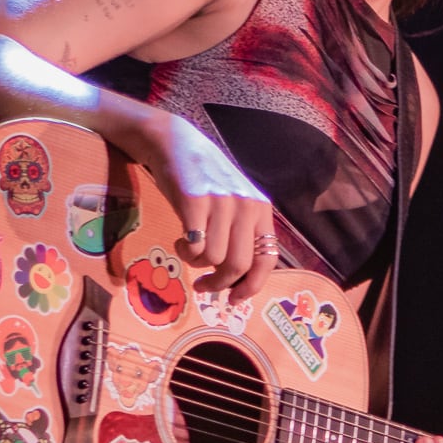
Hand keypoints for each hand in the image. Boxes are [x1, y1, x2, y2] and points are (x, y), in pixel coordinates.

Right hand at [135, 114, 278, 304]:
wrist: (174, 142)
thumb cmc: (204, 177)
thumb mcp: (235, 201)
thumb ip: (242, 233)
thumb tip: (238, 279)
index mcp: (260, 209)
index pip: (267, 260)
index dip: (251, 287)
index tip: (234, 300)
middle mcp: (246, 205)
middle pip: (239, 265)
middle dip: (219, 284)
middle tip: (202, 286)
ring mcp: (221, 202)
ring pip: (213, 259)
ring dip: (196, 263)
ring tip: (188, 248)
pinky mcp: (195, 200)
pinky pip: (195, 246)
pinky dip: (185, 252)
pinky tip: (180, 240)